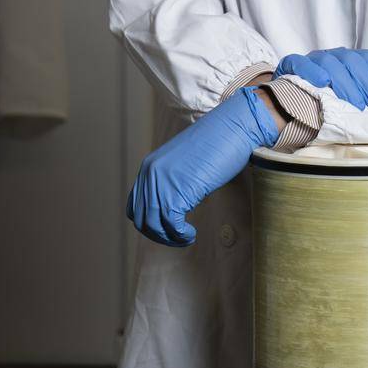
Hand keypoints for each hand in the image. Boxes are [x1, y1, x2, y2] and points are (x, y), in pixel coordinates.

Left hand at [126, 88, 279, 246]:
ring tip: (186, 237)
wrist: (232, 129)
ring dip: (170, 237)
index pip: (135, 206)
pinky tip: (191, 233)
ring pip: (154, 225)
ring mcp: (162, 184)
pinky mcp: (178, 192)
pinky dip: (180, 235)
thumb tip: (172, 208)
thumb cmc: (215, 144)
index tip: (166, 228)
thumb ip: (171, 181)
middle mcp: (150, 175)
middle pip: (142, 219)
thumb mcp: (184, 163)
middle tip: (178, 237)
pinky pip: (171, 225)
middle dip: (159, 234)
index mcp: (149, 167)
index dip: (148, 223)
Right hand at [275, 48, 367, 110]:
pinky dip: (312, 70)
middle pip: (352, 61)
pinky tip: (322, 82)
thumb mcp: (346, 97)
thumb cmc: (321, 102)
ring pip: (330, 62)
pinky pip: (301, 63)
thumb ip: (362, 94)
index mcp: (347, 59)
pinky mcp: (290, 64)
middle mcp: (331, 55)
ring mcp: (311, 58)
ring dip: (346, 82)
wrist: (284, 100)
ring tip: (356, 103)